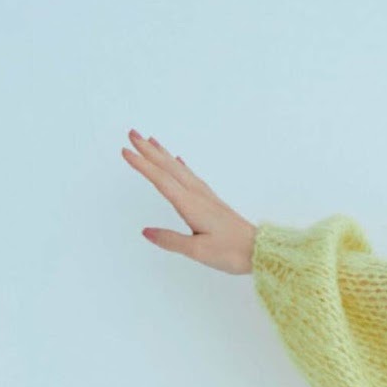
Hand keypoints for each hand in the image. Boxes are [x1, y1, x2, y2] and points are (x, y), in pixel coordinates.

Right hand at [121, 130, 256, 273]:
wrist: (261, 251)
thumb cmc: (232, 253)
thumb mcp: (198, 251)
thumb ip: (171, 240)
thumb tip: (146, 232)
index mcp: (191, 205)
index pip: (161, 181)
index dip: (142, 165)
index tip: (125, 151)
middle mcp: (198, 196)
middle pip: (169, 168)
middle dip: (149, 151)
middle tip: (132, 134)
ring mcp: (206, 197)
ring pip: (179, 170)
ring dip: (163, 155)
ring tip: (150, 141)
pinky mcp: (213, 202)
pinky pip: (192, 177)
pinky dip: (181, 167)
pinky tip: (178, 162)